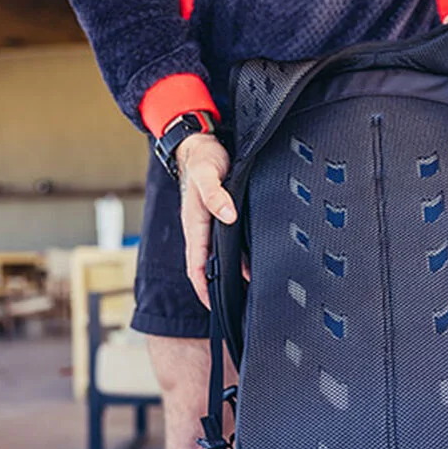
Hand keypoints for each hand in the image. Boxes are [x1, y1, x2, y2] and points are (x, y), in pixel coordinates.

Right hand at [175, 133, 235, 308]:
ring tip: (251, 291)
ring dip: (231, 273)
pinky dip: (238, 256)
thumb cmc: (202, 158)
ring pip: (218, 257)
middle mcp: (201, 228)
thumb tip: (228, 216)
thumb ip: (216, 194)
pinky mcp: (220, 217)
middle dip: (218, 288)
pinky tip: (253, 264)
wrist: (200, 143)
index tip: (213, 305)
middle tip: (238, 306)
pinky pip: (227, 244)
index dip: (202, 287)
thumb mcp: (207, 173)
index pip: (195, 264)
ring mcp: (210, 224)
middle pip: (207, 266)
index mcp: (194, 223)